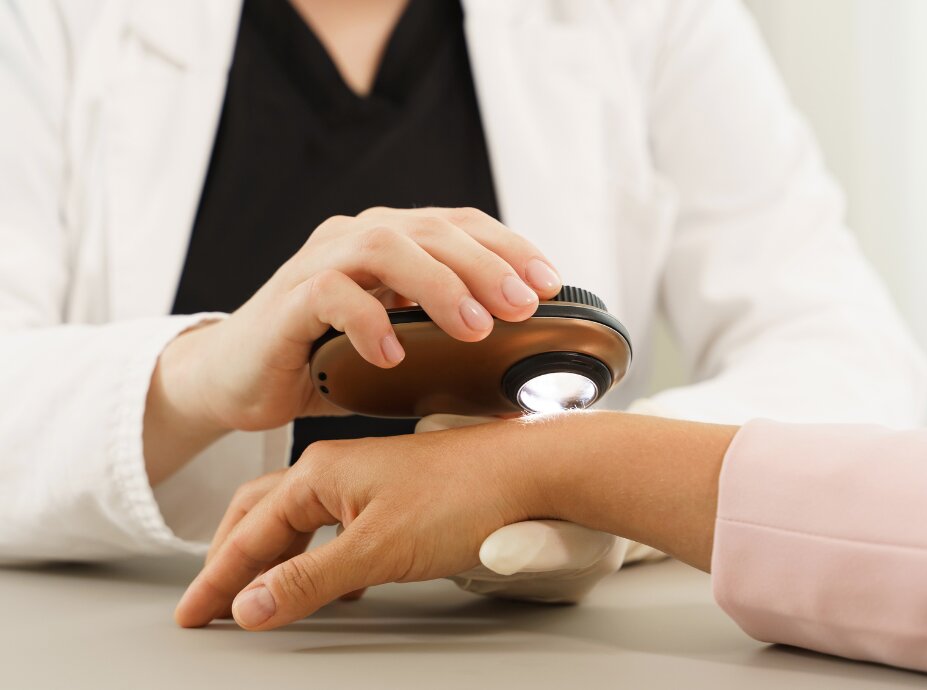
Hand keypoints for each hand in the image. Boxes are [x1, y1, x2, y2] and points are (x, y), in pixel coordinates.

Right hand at [144, 207, 560, 481]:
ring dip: (436, 286)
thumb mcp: (396, 354)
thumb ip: (442, 355)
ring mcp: (320, 263)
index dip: (509, 248)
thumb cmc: (324, 362)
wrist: (237, 378)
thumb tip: (515, 395)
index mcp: (391, 243)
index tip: (550, 283)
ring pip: (385, 249)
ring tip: (472, 329)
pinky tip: (391, 355)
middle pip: (431, 229)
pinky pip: (330, 295)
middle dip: (484, 265)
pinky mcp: (288, 300)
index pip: (459, 226)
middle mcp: (357, 238)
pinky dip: (368, 321)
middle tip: (521, 306)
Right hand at [175, 412, 734, 629]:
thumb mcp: (377, 550)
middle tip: (207, 603)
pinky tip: (325, 580)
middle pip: (262, 514)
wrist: (533, 471)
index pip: (250, 532)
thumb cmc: (463, 498)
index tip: (192, 613)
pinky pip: (333, 524)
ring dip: (269, 556)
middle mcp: (337, 468)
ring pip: (298, 518)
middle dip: (230, 559)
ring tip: (251, 593)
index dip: (218, 578)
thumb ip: (309, 580)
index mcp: (320, 473)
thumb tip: (248, 606)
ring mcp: (367, 479)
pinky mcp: (393, 494)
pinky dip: (311, 553)